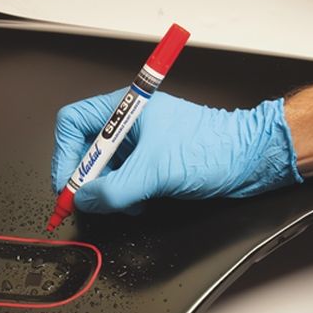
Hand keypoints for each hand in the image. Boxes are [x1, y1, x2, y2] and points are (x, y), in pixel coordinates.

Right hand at [51, 88, 302, 213]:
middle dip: (87, 179)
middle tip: (90, 200)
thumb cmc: (213, 148)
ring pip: (103, 171)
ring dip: (108, 192)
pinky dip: (124, 197)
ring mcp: (139, 145)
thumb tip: (85, 199)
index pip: (73, 123)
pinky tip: (140, 204)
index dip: (63, 154)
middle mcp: (128, 125)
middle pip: (85, 150)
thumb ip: (114, 189)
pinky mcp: (150, 163)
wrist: (249, 160)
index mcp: (125, 109)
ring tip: (126, 203)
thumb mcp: (155, 171)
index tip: (68, 183)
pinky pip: (122, 181)